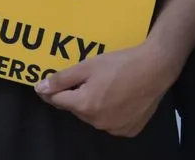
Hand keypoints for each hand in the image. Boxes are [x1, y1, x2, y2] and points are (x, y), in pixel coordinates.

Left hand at [35, 41, 177, 136]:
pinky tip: (115, 97)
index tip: (46, 83)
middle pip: (75, 108)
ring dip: (90, 104)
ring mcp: (114, 128)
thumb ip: (61, 79)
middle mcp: (98, 122)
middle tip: (83, 79)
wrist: (154, 69)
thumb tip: (40, 88)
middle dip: (74, 95)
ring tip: (101, 86)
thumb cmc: (118, 65)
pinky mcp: (129, 130)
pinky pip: (109, 122)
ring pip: (91, 116)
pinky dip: (107, 111)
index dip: (50, 90)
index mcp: (85, 105)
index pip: (57, 100)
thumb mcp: (85, 67)